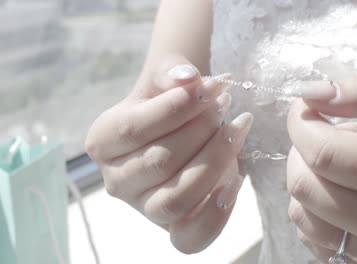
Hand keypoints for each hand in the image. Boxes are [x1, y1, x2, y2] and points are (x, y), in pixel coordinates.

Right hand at [85, 54, 252, 253]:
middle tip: (225, 105)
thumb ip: (171, 73)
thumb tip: (186, 78)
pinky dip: (217, 214)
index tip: (214, 87)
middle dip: (202, 130)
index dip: (177, 108)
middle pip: (158, 162)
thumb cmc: (170, 101)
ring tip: (236, 131)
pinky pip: (191, 238)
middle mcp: (116, 180)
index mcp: (104, 141)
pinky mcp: (172, 229)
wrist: (183, 126)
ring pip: (175, 200)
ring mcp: (144, 208)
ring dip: (214, 162)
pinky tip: (236, 179)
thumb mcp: (166, 79)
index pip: (133, 129)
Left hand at [287, 75, 356, 263]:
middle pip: (304, 186)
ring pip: (300, 214)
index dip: (301, 122)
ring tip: (338, 165)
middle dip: (301, 149)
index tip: (307, 106)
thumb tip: (312, 94)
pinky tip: (340, 192)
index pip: (325, 154)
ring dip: (305, 178)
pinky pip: (309, 236)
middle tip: (329, 134)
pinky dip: (311, 207)